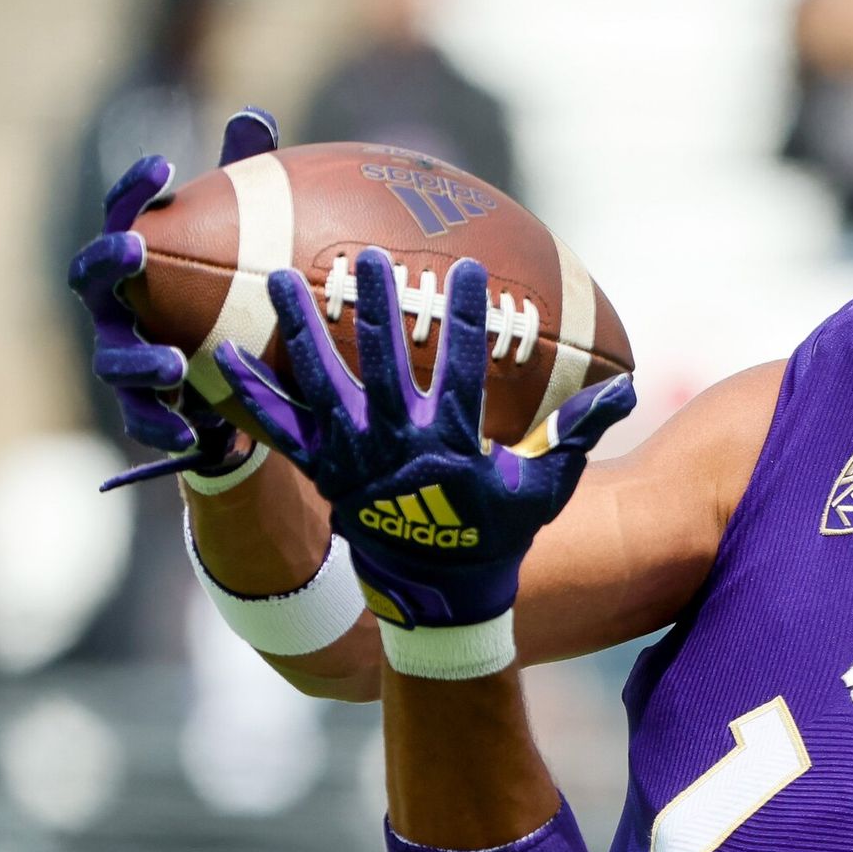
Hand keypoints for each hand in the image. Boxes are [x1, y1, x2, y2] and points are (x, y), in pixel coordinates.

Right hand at [66, 107, 278, 489]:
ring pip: (113, 360)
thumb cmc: (229, 297)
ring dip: (140, 361)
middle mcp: (116, 308)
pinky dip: (165, 428)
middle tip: (135, 250)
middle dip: (108, 262)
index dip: (134, 189)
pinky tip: (196, 436)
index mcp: (136, 265)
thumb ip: (244, 186)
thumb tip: (256, 114)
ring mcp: (120, 359)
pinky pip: (143, 422)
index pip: (123, 216)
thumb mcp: (243, 244)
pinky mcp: (140, 411)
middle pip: (92, 279)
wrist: (230, 383)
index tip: (165, 163)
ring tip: (174, 364)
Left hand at [214, 247, 634, 633]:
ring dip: (301, 329)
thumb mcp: (546, 488)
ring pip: (322, 384)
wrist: (440, 593)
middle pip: (381, 363)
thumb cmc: (496, 532)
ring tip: (284, 278)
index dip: (469, 318)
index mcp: (453, 445)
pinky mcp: (322, 472)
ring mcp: (352, 458)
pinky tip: (225, 356)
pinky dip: (253, 395)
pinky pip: (280, 430)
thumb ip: (580, 435)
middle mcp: (396, 446)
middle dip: (374, 306)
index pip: (464, 369)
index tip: (470, 269)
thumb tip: (627, 390)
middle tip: (368, 258)